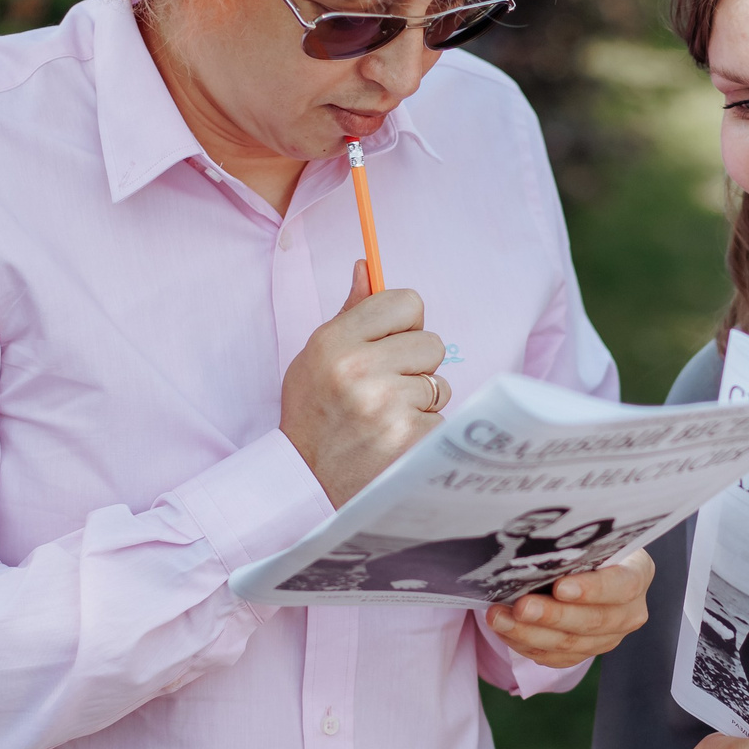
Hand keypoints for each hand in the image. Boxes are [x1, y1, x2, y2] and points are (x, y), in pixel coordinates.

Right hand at [279, 262, 448, 504]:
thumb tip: (366, 267)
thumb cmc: (314, 413)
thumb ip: (349, 313)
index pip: (406, 301)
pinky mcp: (410, 438)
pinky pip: (441, 417)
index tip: (392, 342)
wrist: (307, 481)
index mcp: (335, 341)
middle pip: (432, 342)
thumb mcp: (316, 356)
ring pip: (439, 383)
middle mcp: (360, 369)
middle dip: (416, 365)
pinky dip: (423, 429)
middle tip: (386, 387)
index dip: (405, 323)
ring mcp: (387, 405)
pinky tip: (393, 439)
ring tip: (386, 416)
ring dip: (421, 399)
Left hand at [485, 549, 654, 669]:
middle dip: (552, 615)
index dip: (592, 589)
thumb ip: (574, 542)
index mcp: (637, 573)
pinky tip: (505, 632)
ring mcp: (609, 637)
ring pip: (571, 644)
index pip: (622, 585)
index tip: (560, 587)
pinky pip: (556, 657)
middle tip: (521, 607)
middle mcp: (630, 611)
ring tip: (499, 618)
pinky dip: (527, 645)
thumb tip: (536, 540)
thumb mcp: (589, 536)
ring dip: (530, 633)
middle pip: (594, 621)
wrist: (586, 567)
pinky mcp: (586, 652)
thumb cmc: (587, 544)